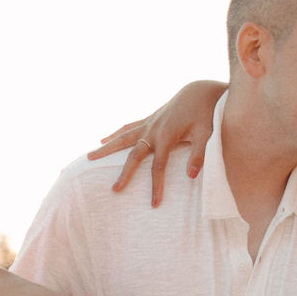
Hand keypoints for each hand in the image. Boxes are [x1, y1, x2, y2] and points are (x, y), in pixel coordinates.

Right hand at [86, 80, 225, 205]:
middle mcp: (153, 129)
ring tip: (89, 157)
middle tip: (114, 189)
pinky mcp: (148, 119)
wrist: (199, 91)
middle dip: (124, 173)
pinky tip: (103, 140)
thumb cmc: (206, 114)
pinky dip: (115, 134)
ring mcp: (148, 123)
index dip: (156, 186)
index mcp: (166, 136)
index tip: (153, 204)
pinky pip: (127, 128)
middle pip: (134, 154)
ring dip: (106, 148)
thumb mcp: (207, 134)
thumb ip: (199, 155)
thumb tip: (191, 176)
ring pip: (122, 137)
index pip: (158, 166)